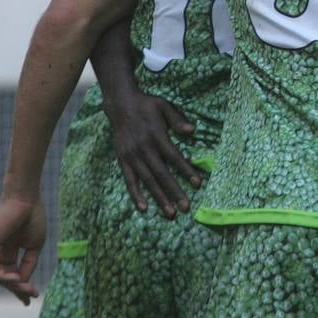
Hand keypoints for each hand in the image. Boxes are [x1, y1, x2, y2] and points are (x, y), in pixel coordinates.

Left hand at [0, 195, 46, 304]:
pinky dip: (3, 277)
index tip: (33, 297)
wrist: (26, 200)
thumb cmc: (32, 218)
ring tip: (26, 288)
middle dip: (17, 290)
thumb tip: (24, 282)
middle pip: (5, 278)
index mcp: (10, 252)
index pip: (13, 275)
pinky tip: (16, 279)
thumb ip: (29, 264)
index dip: (22, 287)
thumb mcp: (34, 246)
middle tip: (30, 297)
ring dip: (12, 285)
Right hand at [104, 89, 204, 218]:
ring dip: (159, 198)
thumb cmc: (146, 105)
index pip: (173, 157)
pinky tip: (143, 208)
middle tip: (185, 208)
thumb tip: (192, 130)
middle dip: (174, 192)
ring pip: (147, 181)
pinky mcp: (123, 160)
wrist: (120, 104)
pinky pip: (130, 180)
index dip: (186, 171)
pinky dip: (136, 194)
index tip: (197, 184)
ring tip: (170, 213)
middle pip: (161, 174)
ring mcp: (132, 156)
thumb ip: (177, 119)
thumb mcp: (164, 106)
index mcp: (156, 135)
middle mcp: (144, 148)